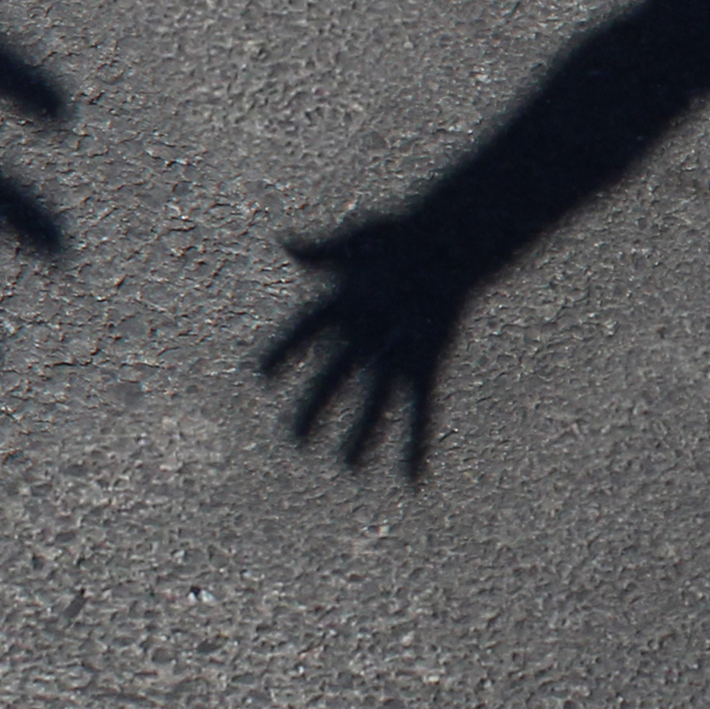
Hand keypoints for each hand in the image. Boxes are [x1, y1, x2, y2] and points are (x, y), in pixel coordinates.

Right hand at [260, 214, 472, 477]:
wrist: (450, 243)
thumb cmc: (402, 236)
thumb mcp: (363, 240)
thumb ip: (327, 250)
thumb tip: (287, 245)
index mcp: (342, 303)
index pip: (305, 330)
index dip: (284, 350)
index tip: (259, 374)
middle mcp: (363, 334)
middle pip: (335, 377)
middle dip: (316, 408)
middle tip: (295, 439)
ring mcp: (394, 352)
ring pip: (375, 400)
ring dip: (363, 433)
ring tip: (349, 467)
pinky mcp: (425, 363)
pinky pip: (419, 407)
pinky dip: (415, 440)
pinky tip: (411, 472)